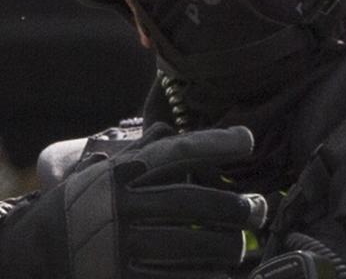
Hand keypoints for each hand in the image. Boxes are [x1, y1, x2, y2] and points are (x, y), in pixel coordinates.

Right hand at [0, 122, 265, 277]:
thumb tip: (172, 130)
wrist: (37, 250)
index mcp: (122, 174)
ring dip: (224, 248)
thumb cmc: (86, 201)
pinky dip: (201, 278)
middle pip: (188, 204)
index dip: (215, 144)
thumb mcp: (107, 168)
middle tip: (259, 209)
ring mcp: (117, 247)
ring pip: (185, 246)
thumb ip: (144, 152)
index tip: (248, 140)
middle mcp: (119, 207)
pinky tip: (220, 275)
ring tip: (240, 247)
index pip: (175, 152)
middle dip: (232, 208)